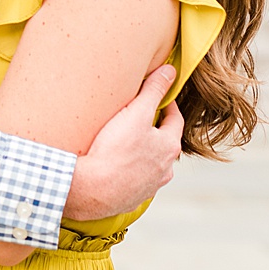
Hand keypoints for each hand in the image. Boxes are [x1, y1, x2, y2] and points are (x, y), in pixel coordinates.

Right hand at [62, 65, 181, 221]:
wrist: (93, 189)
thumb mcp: (136, 112)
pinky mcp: (132, 198)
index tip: (158, 97)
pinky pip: (135, 181)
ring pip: (151, 164)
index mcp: (169, 147)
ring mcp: (149, 186)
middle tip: (138, 118)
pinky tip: (114, 166)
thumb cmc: (115, 150)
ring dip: (143, 153)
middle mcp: (164, 169)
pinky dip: (129, 172)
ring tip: (125, 144)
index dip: (167, 105)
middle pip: (163, 143)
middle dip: (153, 130)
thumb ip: (153, 90)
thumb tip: (171, 71)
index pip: (175, 120)